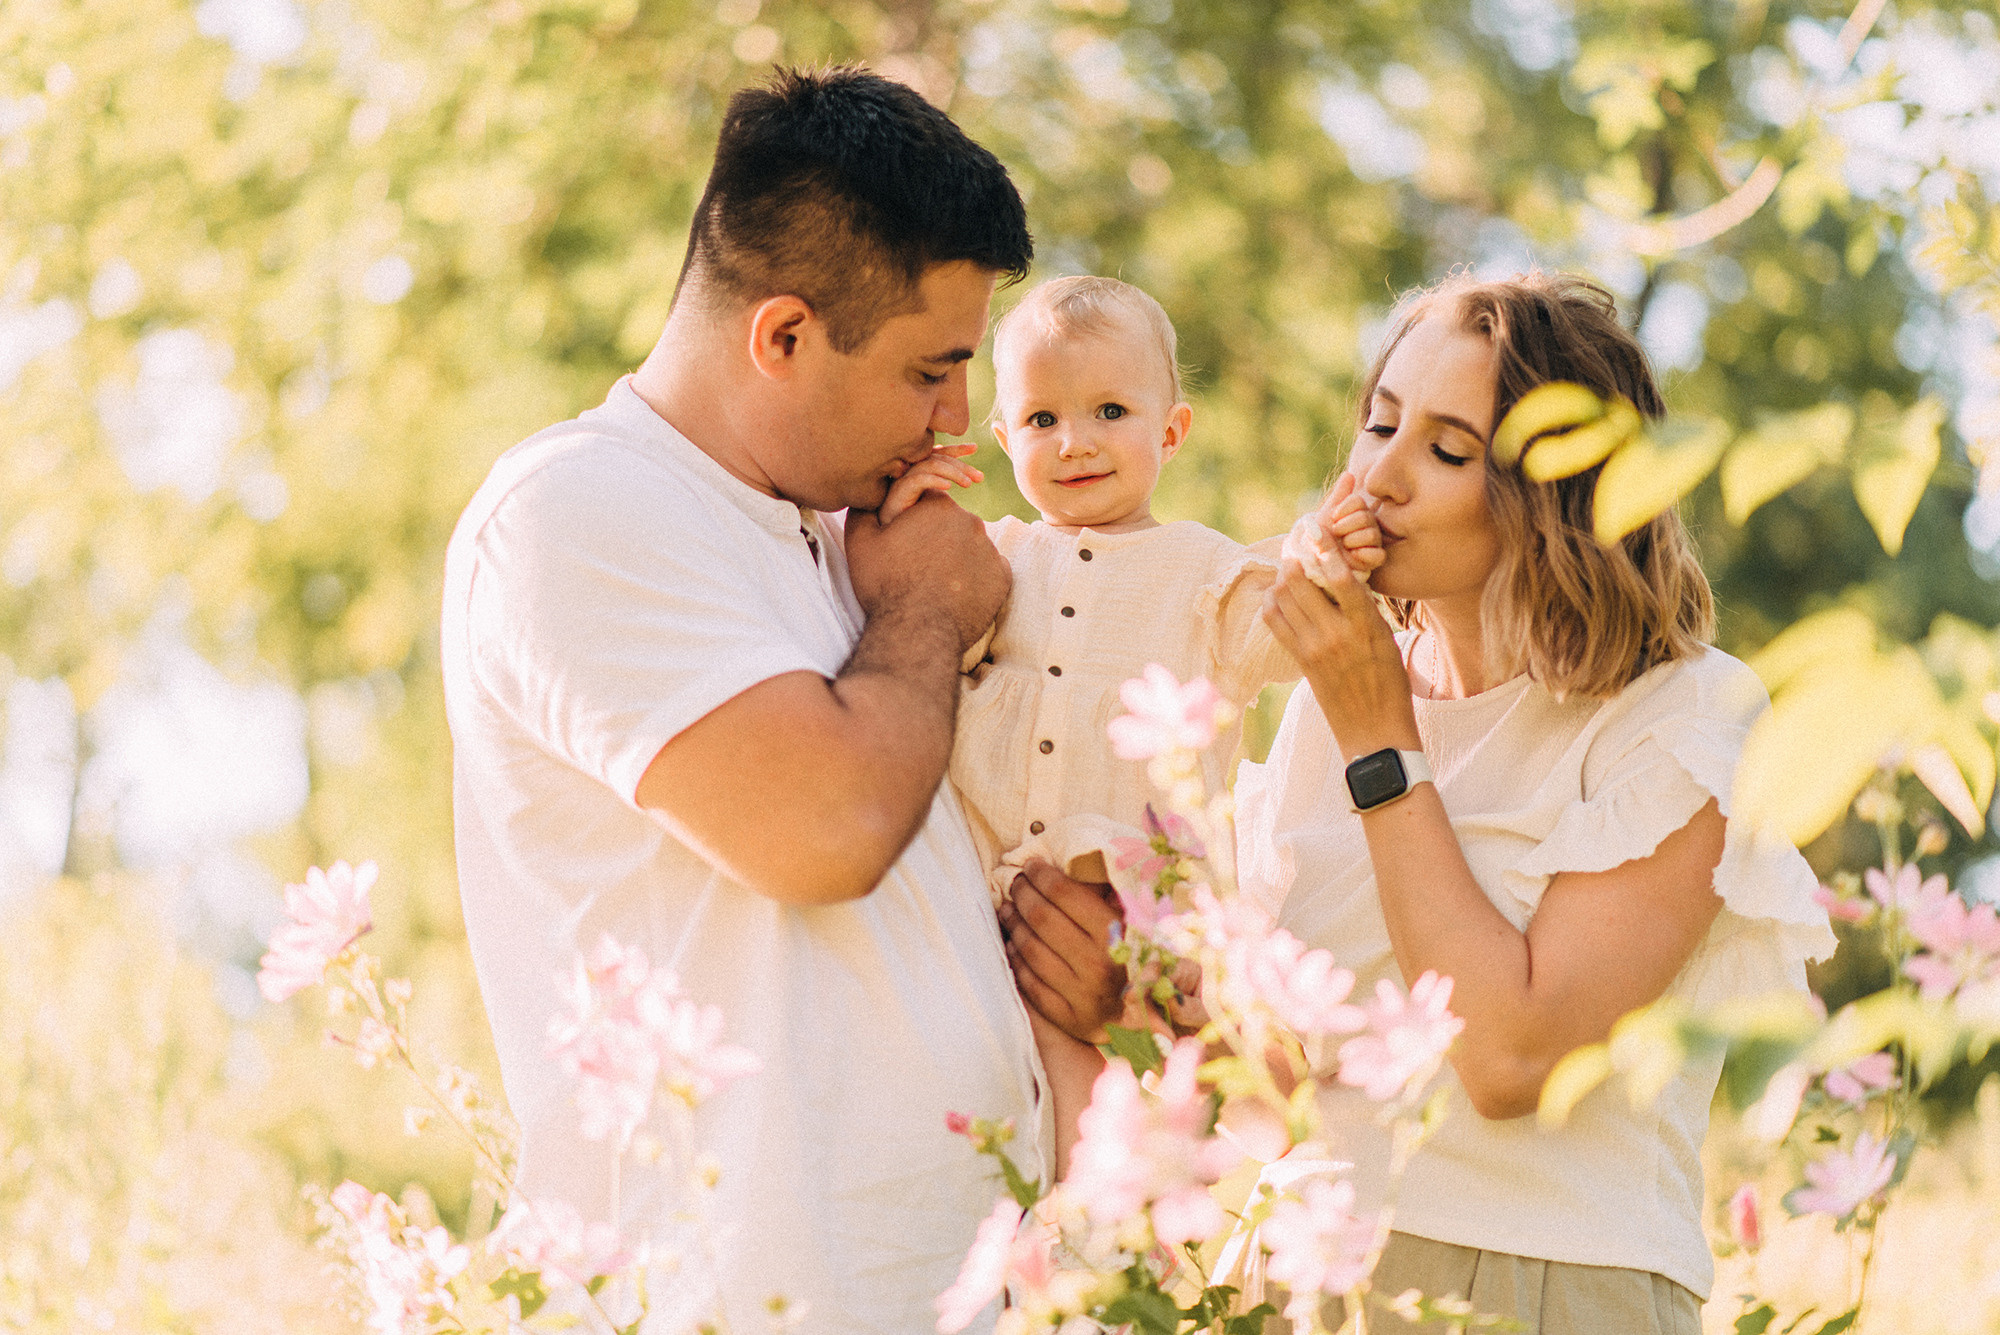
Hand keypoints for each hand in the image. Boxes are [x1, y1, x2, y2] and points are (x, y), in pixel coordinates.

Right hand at [844, 491, 1009, 653]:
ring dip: (957, 559)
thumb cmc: (885, 586)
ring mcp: (990, 549)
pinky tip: (955, 594)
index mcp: (937, 505)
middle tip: (919, 567)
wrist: (916, 634)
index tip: (906, 542)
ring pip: (972, 547)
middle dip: (938, 539)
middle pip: (953, 523)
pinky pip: (989, 571)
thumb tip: (869, 496)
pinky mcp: (1002, 577)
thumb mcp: (860, 541)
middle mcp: (969, 521)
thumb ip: (864, 508)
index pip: (929, 501)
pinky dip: (975, 579)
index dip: (915, 521)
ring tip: (936, 585)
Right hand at [878, 444, 982, 524]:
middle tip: (980, 477)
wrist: (890, 541)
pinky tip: (948, 488)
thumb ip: (944, 492)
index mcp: (918, 471)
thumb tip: (969, 482)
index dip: (956, 449)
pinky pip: (918, 480)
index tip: (975, 448)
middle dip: (961, 466)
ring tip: (968, 485)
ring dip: (952, 473)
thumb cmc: (914, 524)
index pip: (939, 454)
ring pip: (930, 466)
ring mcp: (903, 480)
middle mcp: (909, 471)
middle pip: (938, 459)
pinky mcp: (898, 492)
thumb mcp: (934, 505)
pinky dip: (934, 481)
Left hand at [999, 860, 1125, 1044]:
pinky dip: (1015, 957)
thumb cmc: (1135, 958)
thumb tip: (1069, 862)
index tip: (1031, 866)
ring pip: (1029, 947)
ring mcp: (1081, 994)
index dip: (1041, 874)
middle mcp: (1098, 964)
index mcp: (1115, 934)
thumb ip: (1105, 895)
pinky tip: (1014, 942)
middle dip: (1022, 893)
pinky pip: (1028, 981)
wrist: (1145, 1019)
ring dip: (1013, 923)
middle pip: (1041, 917)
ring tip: (1009, 909)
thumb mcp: (1132, 921)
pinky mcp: (1067, 1017)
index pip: (1063, 893)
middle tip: (1017, 884)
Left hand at [1261, 554, 1417, 759]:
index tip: (1315, 528)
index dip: (1324, 548)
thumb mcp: (1387, 640)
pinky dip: (1272, 603)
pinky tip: (1278, 596)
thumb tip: (1343, 579)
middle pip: (1301, 582)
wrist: (1375, 732)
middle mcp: (1337, 634)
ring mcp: (1314, 648)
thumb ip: (1364, 610)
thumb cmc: (1390, 684)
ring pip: (1283, 598)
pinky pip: (1275, 623)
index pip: (1341, 576)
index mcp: (1367, 625)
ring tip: (1289, 568)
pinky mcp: (1300, 662)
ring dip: (1282, 578)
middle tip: (1295, 546)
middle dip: (1295, 558)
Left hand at [1282, 474, 1384, 590]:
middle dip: (1346, 524)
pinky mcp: (1369, 565)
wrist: (1305, 567)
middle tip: (1335, 534)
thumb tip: (1349, 474)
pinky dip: (1364, 553)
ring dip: (1352, 538)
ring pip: (1372, 533)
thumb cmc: (1312, 541)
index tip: (1332, 518)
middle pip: (1366, 516)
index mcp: (1355, 516)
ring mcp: (1368, 546)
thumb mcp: (1323, 517)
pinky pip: (1378, 556)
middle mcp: (1365, 529)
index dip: (1345, 508)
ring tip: (1340, 546)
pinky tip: (1351, 555)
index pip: (1359, 502)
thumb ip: (1338, 498)